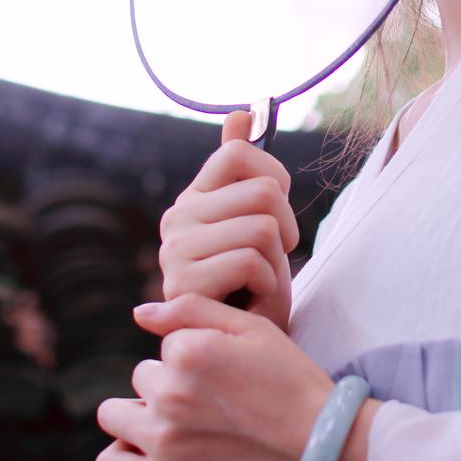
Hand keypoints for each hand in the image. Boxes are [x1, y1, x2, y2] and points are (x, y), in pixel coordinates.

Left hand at [95, 293, 333, 460]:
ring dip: (138, 413)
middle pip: (143, 377)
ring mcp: (164, 440)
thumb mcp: (255, 329)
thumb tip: (139, 312)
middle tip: (209, 400)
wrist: (323, 450)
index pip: (167, 345)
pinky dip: (124, 453)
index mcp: (189, 351)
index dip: (195, 355)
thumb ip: (192, 309)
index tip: (225, 374)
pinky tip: (150, 448)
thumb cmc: (294, 384)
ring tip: (175, 423)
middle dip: (168, 382)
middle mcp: (169, 394)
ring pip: (115, 415)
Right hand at [158, 109, 299, 333]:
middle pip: (264, 192)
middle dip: (285, 230)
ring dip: (278, 262)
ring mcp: (174, 250)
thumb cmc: (254, 286)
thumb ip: (245, 169)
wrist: (242, 348)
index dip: (275, 181)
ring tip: (259, 283)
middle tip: (269, 261)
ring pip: (263, 227)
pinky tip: (252, 300)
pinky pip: (251, 260)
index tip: (274, 214)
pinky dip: (268, 284)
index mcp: (193, 198)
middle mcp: (176, 219)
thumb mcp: (255, 221)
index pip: (240, 152)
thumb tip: (240, 112)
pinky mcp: (183, 284)